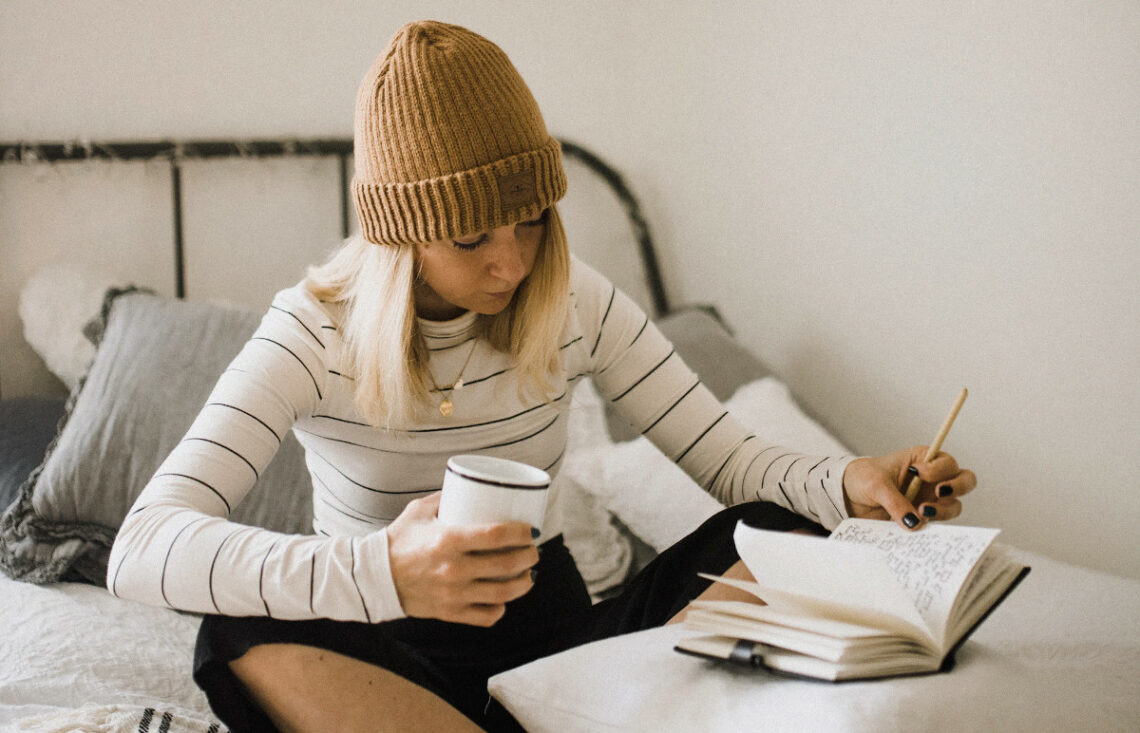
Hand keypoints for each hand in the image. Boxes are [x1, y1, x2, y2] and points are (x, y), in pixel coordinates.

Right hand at [386, 493, 538, 625]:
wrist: (373, 577)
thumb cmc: (398, 540)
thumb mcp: (420, 510)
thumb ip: (446, 497)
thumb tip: (473, 486)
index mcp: (448, 540)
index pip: (496, 535)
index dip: (521, 532)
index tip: (532, 530)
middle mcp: (453, 569)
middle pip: (506, 565)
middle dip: (529, 557)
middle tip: (533, 550)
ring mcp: (453, 594)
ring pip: (502, 593)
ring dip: (524, 583)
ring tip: (529, 575)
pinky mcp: (450, 613)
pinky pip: (486, 616)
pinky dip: (501, 608)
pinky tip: (505, 598)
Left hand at [842, 446, 975, 529]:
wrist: (848, 496)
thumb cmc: (862, 478)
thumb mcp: (875, 484)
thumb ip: (895, 501)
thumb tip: (914, 522)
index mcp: (922, 459)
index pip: (947, 462)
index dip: (939, 468)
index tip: (919, 473)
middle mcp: (932, 479)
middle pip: (964, 480)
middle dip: (957, 486)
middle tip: (938, 492)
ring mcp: (929, 499)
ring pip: (954, 506)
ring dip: (943, 510)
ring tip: (922, 512)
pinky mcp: (922, 517)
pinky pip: (937, 524)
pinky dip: (932, 527)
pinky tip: (918, 527)